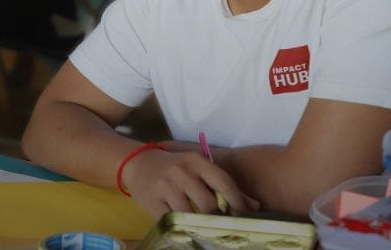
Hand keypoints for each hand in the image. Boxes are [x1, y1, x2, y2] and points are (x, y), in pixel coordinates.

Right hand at [121, 149, 258, 218]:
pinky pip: (172, 220)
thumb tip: (254, 206)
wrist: (136, 162)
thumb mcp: (198, 169)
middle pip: (209, 204)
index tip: (243, 216)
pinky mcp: (152, 200)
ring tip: (204, 228)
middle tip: (221, 226)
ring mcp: (166, 186)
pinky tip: (186, 228)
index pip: (224, 183)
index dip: (237, 202)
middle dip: (217, 218)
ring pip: (191, 214)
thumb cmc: (173, 166)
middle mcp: (182, 171)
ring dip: (199, 225)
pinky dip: (181, 226)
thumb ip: (224, 185)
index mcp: (197, 161)